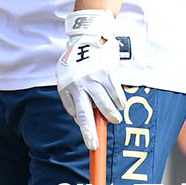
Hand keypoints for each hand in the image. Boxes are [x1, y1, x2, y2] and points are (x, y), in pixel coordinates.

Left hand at [55, 9, 126, 149]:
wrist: (88, 38)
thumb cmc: (78, 61)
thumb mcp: (67, 75)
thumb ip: (72, 94)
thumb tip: (80, 119)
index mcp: (66, 86)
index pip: (73, 111)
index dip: (82, 123)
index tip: (89, 136)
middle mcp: (78, 84)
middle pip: (84, 114)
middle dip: (89, 133)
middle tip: (94, 146)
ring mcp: (93, 80)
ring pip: (105, 107)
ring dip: (111, 116)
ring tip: (114, 119)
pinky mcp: (107, 75)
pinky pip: (116, 96)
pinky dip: (119, 102)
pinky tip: (118, 103)